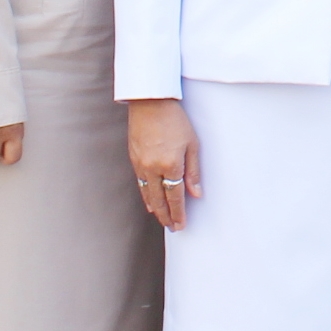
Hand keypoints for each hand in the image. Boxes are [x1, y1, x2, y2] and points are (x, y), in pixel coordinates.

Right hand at [128, 98, 198, 227]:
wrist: (150, 103)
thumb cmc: (175, 120)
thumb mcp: (192, 144)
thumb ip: (193, 171)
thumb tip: (196, 194)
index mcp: (170, 165)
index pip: (175, 197)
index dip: (178, 213)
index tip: (181, 225)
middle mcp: (153, 168)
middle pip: (159, 200)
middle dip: (166, 216)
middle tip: (172, 228)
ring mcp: (141, 164)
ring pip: (148, 194)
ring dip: (156, 209)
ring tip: (163, 219)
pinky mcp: (133, 158)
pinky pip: (140, 183)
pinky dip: (146, 195)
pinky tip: (149, 202)